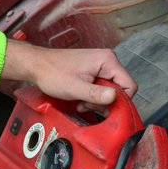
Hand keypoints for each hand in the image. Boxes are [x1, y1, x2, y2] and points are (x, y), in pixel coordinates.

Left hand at [0, 39, 137, 107]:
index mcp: (107, 61)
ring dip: (97, 101)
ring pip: (110, 90)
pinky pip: (102, 87)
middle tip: (88, 104)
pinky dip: (93, 97)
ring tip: (82, 101)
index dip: (121, 101)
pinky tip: (81, 99)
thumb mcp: (75, 88)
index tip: (106, 108)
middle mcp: (107, 60)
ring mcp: (101, 65)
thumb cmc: (53, 73)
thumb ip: (96, 94)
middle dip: (105, 102)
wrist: (37, 65)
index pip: (130, 85)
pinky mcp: (95, 70)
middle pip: (120, 89)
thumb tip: (114, 98)